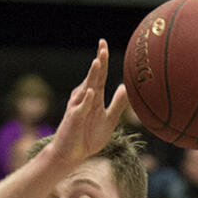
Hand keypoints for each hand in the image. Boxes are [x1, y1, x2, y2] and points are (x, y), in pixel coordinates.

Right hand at [48, 42, 128, 172]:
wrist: (72, 154)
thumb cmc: (88, 137)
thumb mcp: (108, 121)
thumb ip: (117, 105)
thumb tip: (125, 87)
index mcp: (94, 97)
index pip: (99, 75)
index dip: (102, 59)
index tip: (104, 44)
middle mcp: (84, 98)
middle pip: (93, 77)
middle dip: (98, 61)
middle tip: (103, 45)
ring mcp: (78, 107)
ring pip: (86, 88)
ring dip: (92, 75)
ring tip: (97, 61)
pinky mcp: (73, 119)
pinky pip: (80, 108)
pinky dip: (86, 100)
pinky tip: (91, 92)